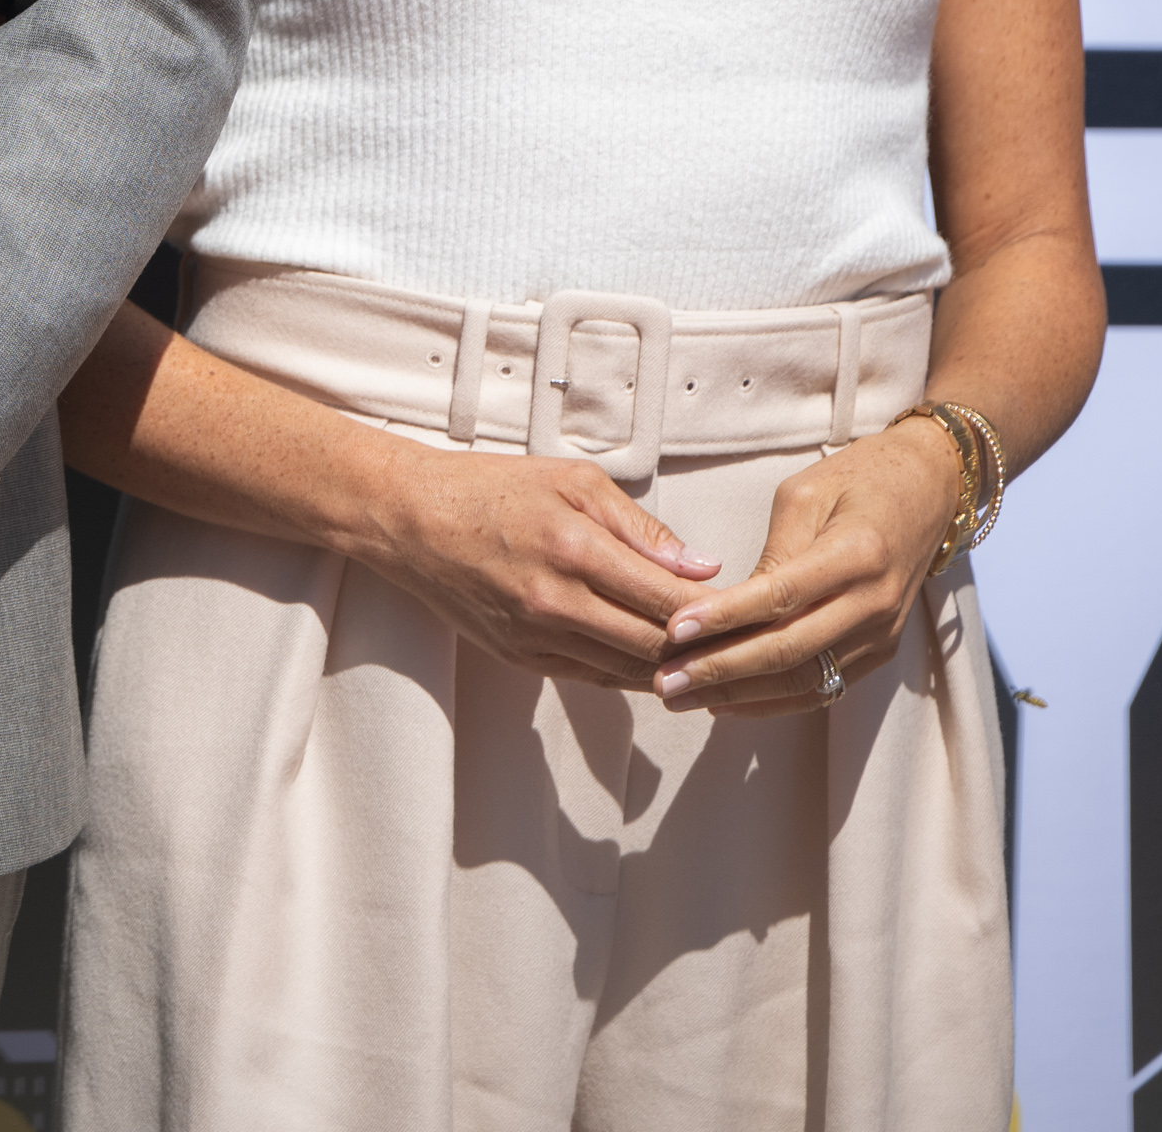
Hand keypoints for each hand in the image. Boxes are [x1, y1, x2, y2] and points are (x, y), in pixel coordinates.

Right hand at [365, 445, 721, 686]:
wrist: (410, 519)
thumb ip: (640, 527)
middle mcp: (556, 603)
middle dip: (704, 652)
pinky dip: (628, 672)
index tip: (750, 612)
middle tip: (742, 643)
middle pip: (655, 650)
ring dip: (671, 670)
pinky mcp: (520, 659)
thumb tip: (703, 568)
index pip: (668, 603)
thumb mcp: (571, 482)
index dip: (717, 616)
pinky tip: (652, 659)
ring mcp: (536, 639)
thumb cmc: (492, 488)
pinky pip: (592, 678)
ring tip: (708, 657)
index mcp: (574, 549)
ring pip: (628, 674)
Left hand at [651, 418, 962, 716]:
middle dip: (722, 671)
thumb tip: (730, 606)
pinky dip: (774, 700)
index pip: (781, 597)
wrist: (928, 490)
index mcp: (856, 554)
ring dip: (740, 695)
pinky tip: (726, 704)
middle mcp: (874, 603)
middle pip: (790, 651)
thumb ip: (773, 551)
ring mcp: (881, 635)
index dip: (726, 618)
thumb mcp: (805, 494)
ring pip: (805, 680)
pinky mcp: (879, 652)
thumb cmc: (858, 478)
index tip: (674, 630)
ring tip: (682, 696)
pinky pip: (824, 688)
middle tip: (666, 681)